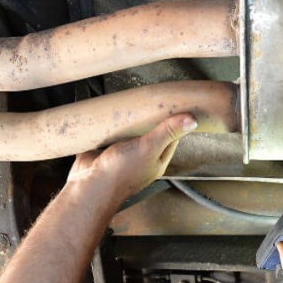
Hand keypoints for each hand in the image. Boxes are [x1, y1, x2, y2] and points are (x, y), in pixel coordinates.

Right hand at [65, 113, 197, 202]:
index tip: (175, 104)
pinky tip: (111, 111)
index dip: (174, 121)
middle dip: (149, 117)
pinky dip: (110, 123)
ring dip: (128, 119)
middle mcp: (141, 157)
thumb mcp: (149, 148)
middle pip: (149, 132)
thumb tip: (192, 121)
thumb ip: (168, 133)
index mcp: (156, 160)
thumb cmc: (121, 172)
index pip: (171, 137)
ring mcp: (122, 153)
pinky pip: (109, 132)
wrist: (90, 184)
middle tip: (151, 98)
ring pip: (129, 132)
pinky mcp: (104, 149)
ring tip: (132, 101)